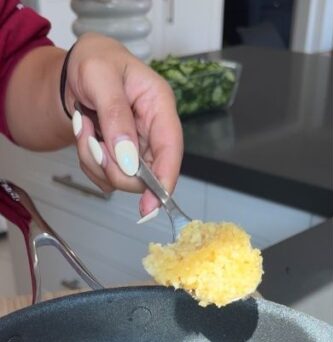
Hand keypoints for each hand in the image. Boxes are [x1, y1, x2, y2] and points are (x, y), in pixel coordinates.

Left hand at [64, 33, 182, 218]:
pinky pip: (107, 175)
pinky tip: (86, 135)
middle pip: (147, 172)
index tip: (151, 205)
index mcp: (160, 106)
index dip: (164, 179)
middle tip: (90, 141)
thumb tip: (128, 159)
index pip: (171, 149)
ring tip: (84, 128)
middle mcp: (154, 130)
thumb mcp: (100, 76)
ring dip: (95, 160)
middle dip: (113, 166)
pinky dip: (89, 161)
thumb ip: (115, 116)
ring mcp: (140, 145)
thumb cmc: (95, 61)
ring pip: (123, 177)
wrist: (78, 67)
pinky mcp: (124, 155)